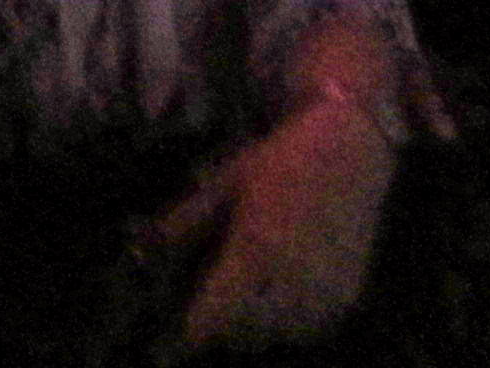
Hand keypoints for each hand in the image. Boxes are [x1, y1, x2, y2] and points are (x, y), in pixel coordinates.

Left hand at [151, 97, 398, 355]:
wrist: (349, 152)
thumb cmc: (280, 160)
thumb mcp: (225, 183)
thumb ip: (185, 221)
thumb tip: (140, 248)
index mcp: (255, 248)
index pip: (217, 313)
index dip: (195, 329)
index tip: (178, 336)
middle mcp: (291, 278)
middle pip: (245, 332)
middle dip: (225, 326)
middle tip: (213, 309)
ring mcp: (324, 290)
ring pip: (279, 336)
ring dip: (257, 328)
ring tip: (246, 301)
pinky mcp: (348, 296)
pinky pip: (310, 329)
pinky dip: (291, 325)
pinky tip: (280, 299)